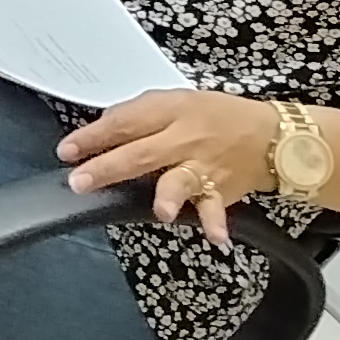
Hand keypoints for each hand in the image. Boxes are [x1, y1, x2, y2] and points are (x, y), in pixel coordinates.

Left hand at [60, 87, 281, 244]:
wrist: (272, 135)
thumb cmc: (216, 116)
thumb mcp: (177, 101)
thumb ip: (140, 114)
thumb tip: (101, 128)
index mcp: (170, 110)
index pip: (125, 122)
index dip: (94, 136)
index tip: (67, 150)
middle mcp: (185, 137)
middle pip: (142, 153)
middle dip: (110, 167)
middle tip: (80, 181)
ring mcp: (204, 166)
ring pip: (181, 179)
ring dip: (168, 195)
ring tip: (159, 210)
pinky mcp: (222, 189)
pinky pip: (217, 207)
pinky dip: (216, 221)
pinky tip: (215, 238)